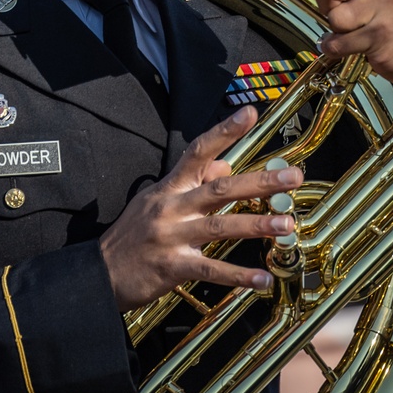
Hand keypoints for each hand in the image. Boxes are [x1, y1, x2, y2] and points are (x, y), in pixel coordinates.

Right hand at [98, 106, 304, 310]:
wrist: (99, 273)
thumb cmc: (132, 234)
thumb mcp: (157, 199)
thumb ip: (192, 181)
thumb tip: (226, 163)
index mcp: (169, 187)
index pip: (199, 151)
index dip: (224, 131)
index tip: (250, 113)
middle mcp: (172, 207)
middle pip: (220, 189)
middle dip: (259, 182)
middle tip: (293, 175)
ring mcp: (172, 237)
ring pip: (219, 226)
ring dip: (256, 225)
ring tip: (287, 224)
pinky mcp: (172, 267)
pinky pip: (210, 269)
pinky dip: (238, 275)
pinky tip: (263, 278)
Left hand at [247, 0, 392, 94]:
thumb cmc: (386, 13)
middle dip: (327, 5)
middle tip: (348, 12)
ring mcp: (384, 3)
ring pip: (333, 16)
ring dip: (338, 29)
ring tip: (359, 29)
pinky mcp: (383, 32)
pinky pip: (339, 42)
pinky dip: (338, 49)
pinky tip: (358, 47)